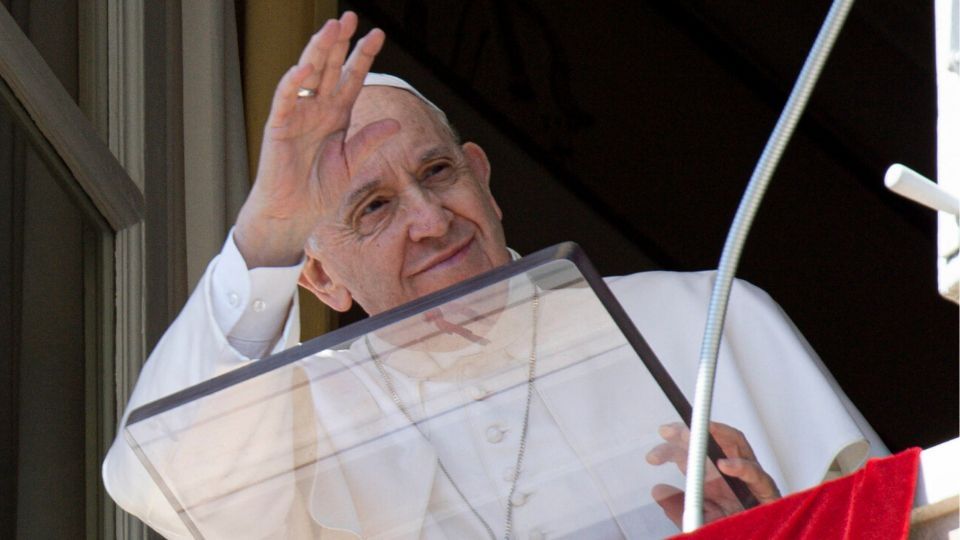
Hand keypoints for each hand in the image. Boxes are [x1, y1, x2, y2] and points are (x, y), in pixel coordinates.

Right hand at [235, 11, 398, 267]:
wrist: (293, 215)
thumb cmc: (319, 192)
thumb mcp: (352, 165)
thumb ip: (369, 141)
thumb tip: (396, 124)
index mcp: (337, 116)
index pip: (351, 78)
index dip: (363, 56)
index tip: (377, 34)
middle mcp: (318, 109)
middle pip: (330, 67)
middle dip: (340, 42)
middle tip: (350, 16)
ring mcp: (298, 114)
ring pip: (308, 74)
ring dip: (318, 50)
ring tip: (330, 28)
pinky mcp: (279, 126)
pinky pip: (286, 98)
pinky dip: (294, 81)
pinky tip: (306, 65)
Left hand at [646, 421, 780, 526]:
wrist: (760, 539)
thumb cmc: (733, 528)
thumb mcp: (700, 519)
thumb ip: (679, 506)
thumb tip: (659, 490)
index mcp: (713, 478)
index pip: (691, 454)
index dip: (672, 450)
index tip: (653, 457)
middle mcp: (731, 472)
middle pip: (712, 440)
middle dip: (691, 432)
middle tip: (671, 433)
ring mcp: (749, 478)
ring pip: (736, 444)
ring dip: (716, 434)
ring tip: (696, 435)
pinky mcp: (767, 491)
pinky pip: (757, 475)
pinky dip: (742, 468)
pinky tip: (726, 465)